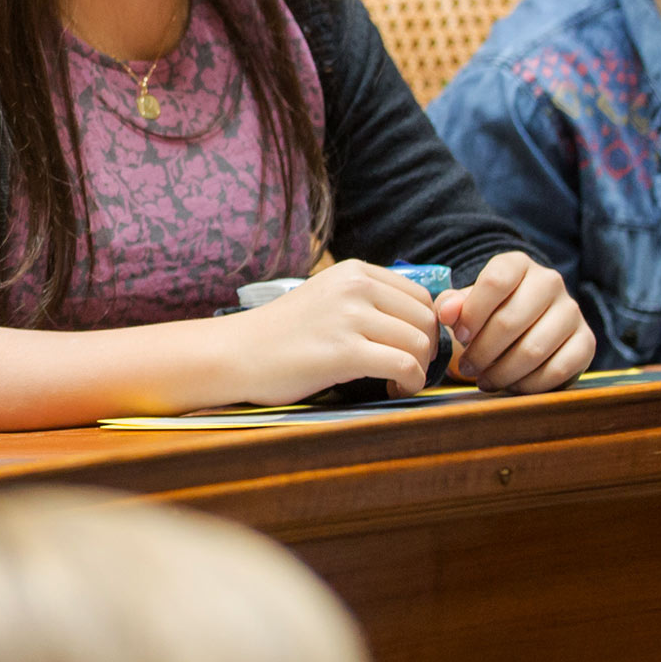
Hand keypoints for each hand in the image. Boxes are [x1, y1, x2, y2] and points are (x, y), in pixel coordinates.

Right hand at [232, 261, 439, 405]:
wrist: (235, 354)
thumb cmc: (279, 334)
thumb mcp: (325, 298)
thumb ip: (365, 300)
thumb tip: (415, 322)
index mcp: (353, 271)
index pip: (419, 295)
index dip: (424, 326)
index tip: (410, 348)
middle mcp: (355, 287)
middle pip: (425, 319)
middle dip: (425, 349)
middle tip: (407, 369)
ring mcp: (349, 318)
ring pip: (419, 344)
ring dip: (418, 369)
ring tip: (396, 381)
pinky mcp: (344, 352)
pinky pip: (404, 366)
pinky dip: (409, 383)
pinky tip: (393, 390)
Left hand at [440, 252, 593, 393]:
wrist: (528, 326)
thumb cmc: (489, 313)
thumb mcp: (466, 303)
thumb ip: (451, 305)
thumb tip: (446, 313)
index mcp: (518, 264)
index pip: (496, 281)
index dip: (473, 313)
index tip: (459, 337)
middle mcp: (550, 282)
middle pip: (511, 320)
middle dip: (482, 351)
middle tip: (467, 368)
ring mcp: (572, 311)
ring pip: (534, 349)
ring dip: (503, 372)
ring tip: (484, 380)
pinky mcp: (586, 341)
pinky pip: (559, 369)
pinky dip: (530, 384)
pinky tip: (512, 386)